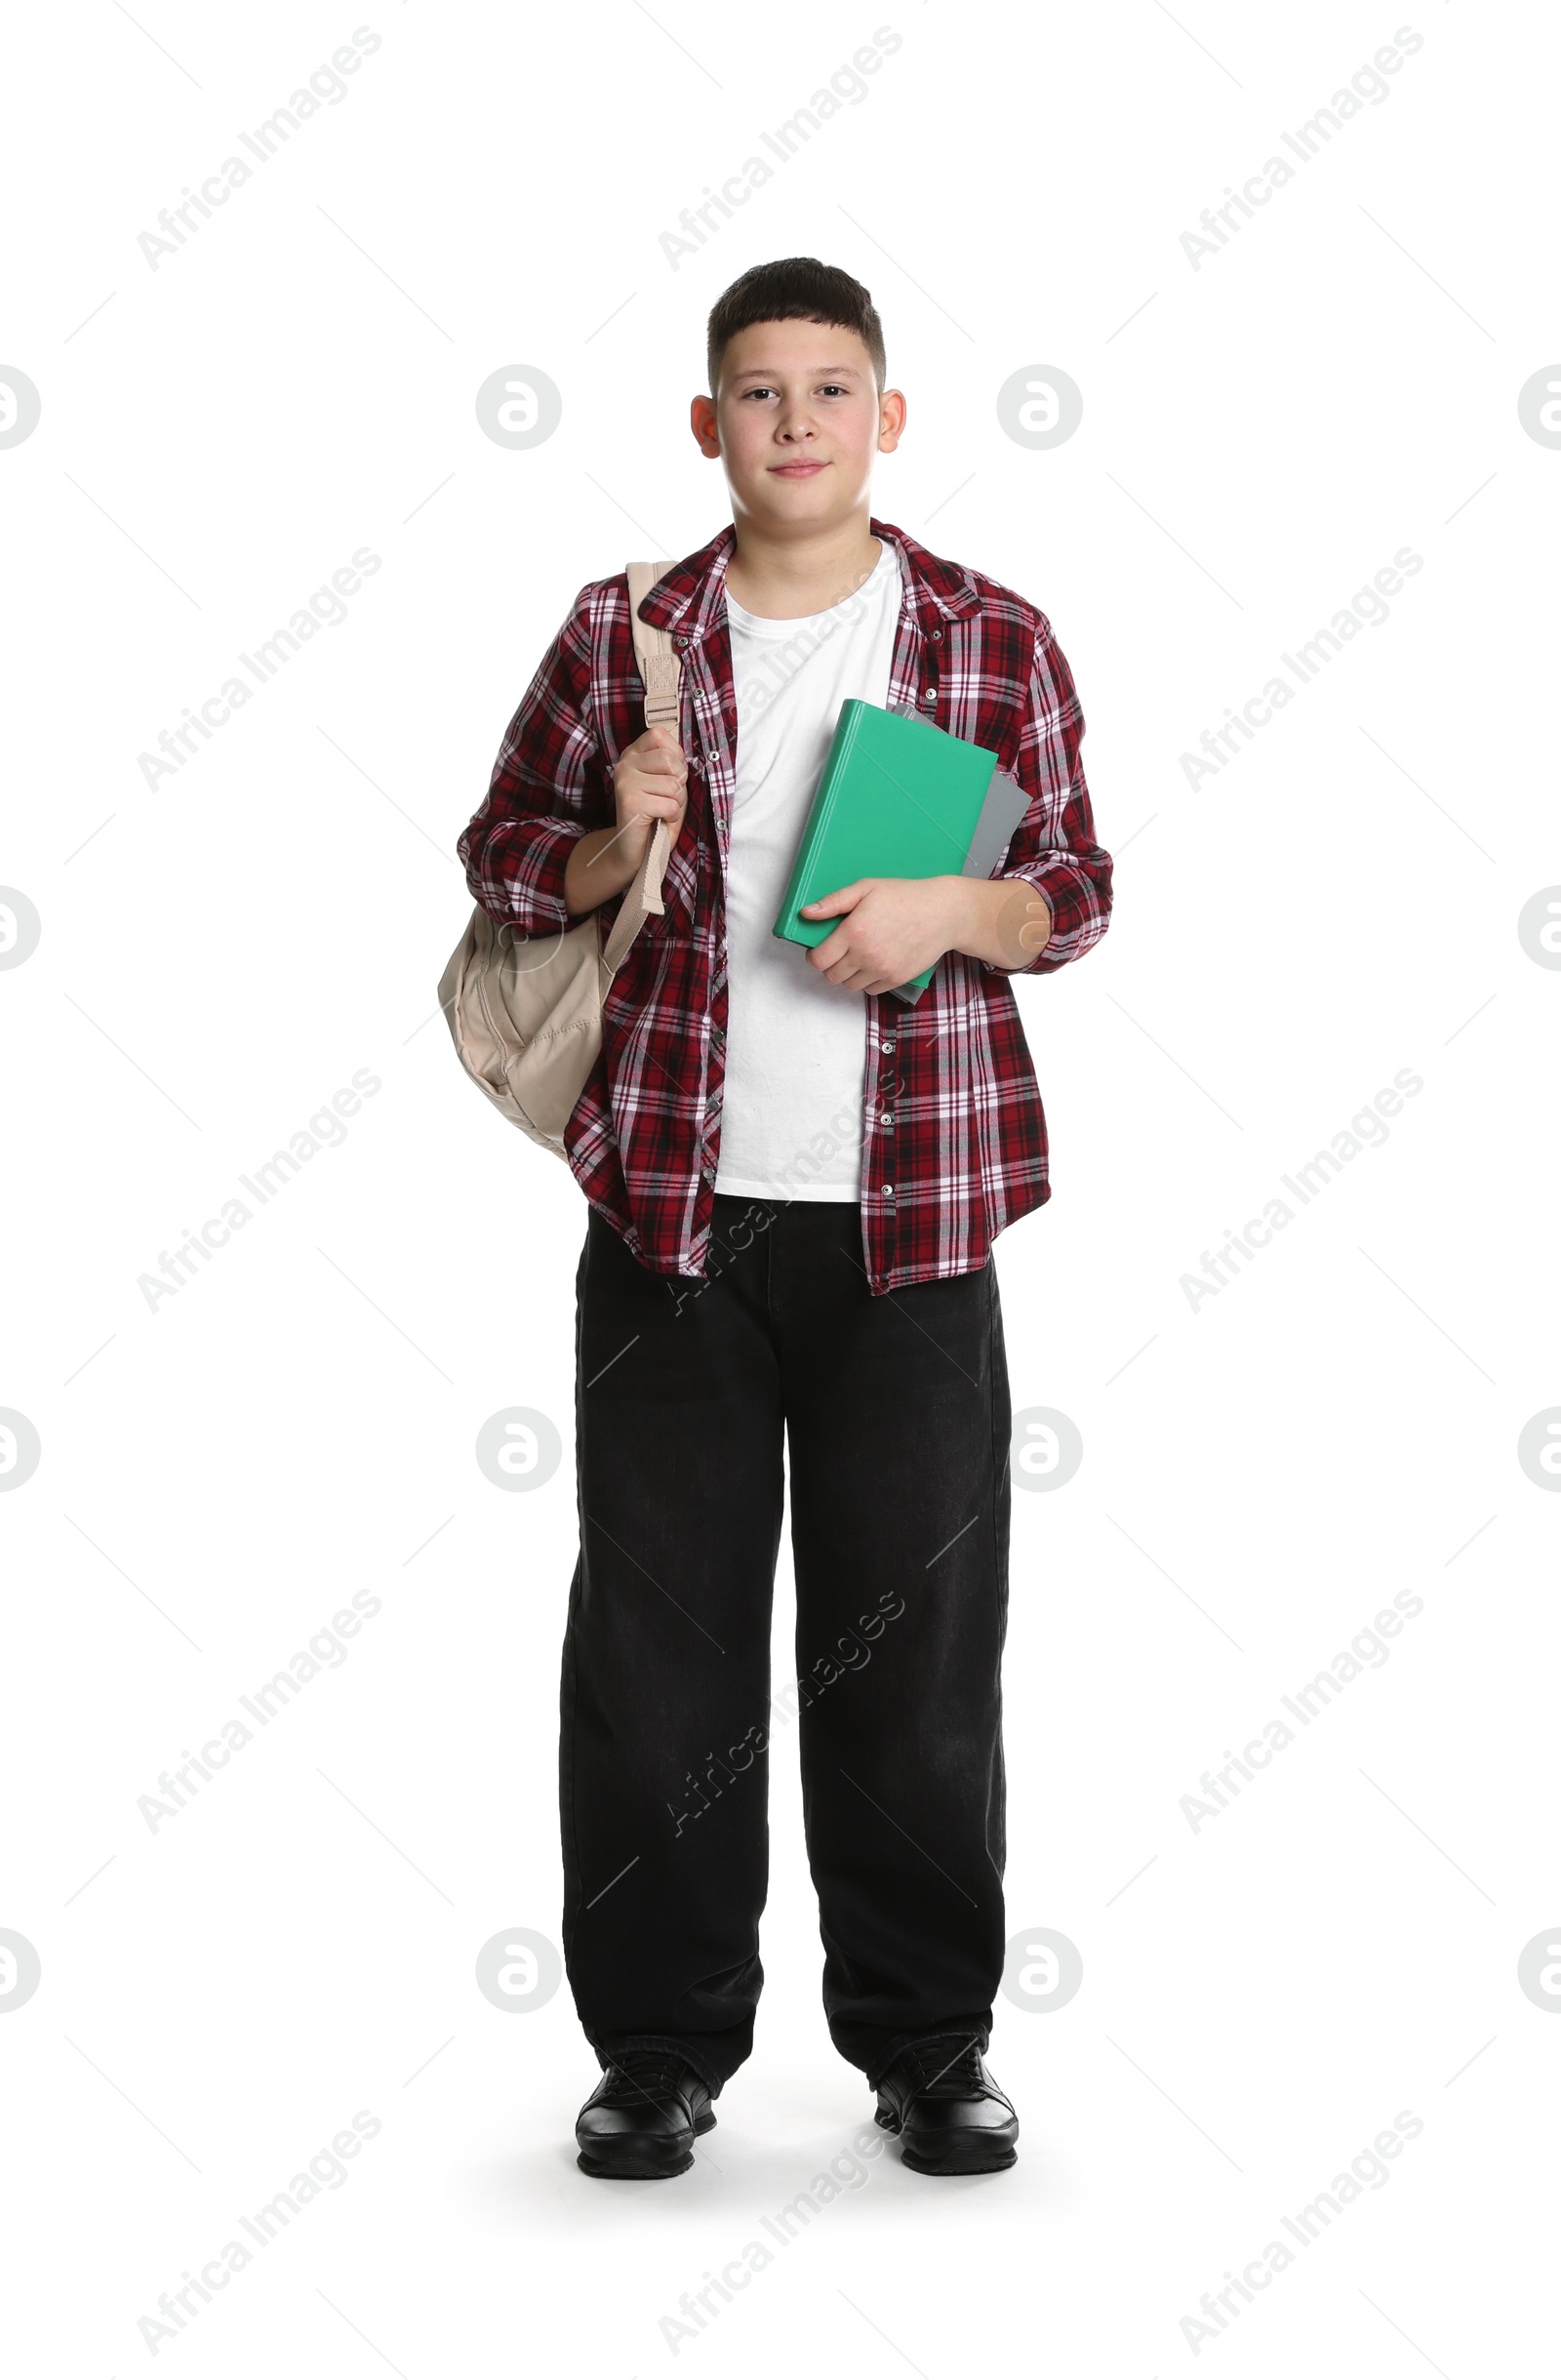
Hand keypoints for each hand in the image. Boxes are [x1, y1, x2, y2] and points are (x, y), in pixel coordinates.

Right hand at [566, 726, 689, 917]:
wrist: (637, 849)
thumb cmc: (657, 813)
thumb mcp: (667, 781)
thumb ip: (672, 763)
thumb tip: (681, 756)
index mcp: (633, 754)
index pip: (659, 734)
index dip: (674, 756)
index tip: (668, 775)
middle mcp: (625, 764)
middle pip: (670, 760)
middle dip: (679, 783)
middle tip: (667, 798)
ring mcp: (625, 782)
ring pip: (673, 784)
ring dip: (676, 802)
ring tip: (662, 810)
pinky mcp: (630, 802)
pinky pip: (669, 804)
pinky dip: (672, 816)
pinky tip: (659, 820)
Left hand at [800, 876, 965, 994]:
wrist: (942, 913)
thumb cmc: (905, 896)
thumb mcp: (866, 888)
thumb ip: (833, 902)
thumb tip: (806, 913)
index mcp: (854, 931)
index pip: (818, 959)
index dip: (815, 955)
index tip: (820, 949)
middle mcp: (866, 955)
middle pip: (831, 976)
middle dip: (831, 964)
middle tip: (841, 950)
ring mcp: (882, 970)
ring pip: (849, 986)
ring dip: (849, 974)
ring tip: (859, 955)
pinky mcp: (896, 979)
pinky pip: (870, 990)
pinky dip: (868, 980)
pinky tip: (874, 962)